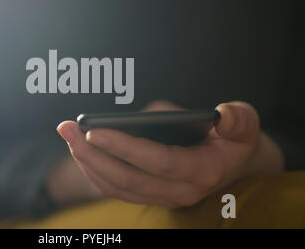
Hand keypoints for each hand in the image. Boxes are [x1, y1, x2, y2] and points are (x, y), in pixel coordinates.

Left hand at [56, 101, 283, 207]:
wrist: (230, 163)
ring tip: (67, 134)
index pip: (158, 162)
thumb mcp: (245, 123)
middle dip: (93, 154)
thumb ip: (239, 119)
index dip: (125, 148)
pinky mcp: (148, 194)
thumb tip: (221, 114)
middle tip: (67, 128)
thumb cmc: (233, 138)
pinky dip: (94, 169)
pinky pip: (115, 188)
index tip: (94, 131)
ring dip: (87, 162)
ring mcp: (161, 197)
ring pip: (116, 187)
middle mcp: (179, 191)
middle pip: (127, 179)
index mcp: (201, 171)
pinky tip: (79, 149)